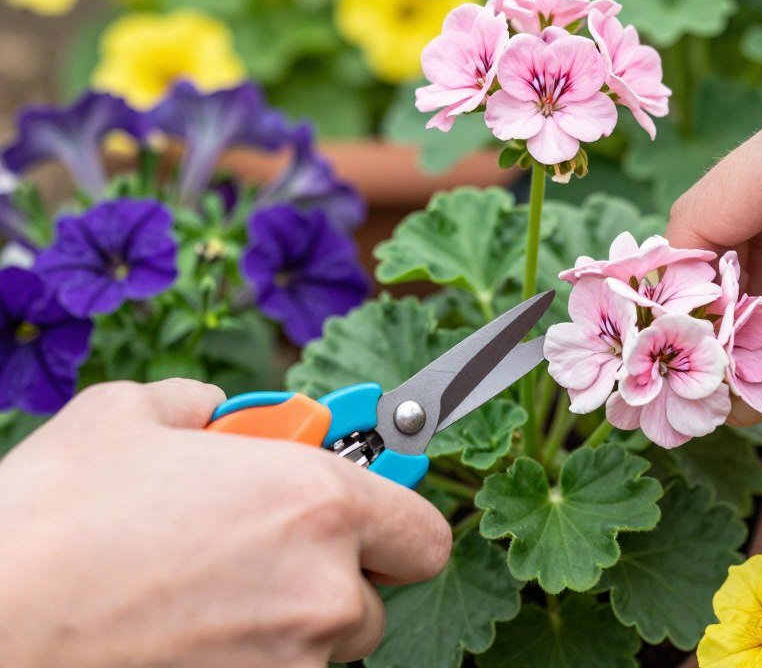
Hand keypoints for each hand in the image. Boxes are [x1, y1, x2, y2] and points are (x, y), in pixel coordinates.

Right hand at [0, 379, 451, 667]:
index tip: (371, 516)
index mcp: (318, 502)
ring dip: (285, 622)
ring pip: (322, 646)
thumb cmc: (53, 520)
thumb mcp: (126, 416)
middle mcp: (323, 590)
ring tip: (202, 597)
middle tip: (265, 554)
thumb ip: (198, 403)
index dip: (397, 521)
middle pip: (373, 596)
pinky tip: (177, 637)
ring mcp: (290, 664)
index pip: (424, 531)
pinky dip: (245, 660)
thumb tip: (212, 409)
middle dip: (333, 574)